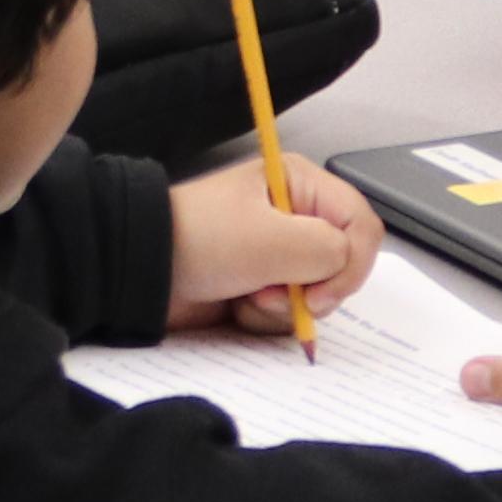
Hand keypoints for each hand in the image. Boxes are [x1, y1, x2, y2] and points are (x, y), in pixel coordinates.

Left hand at [169, 159, 383, 336]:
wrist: (140, 270)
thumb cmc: (204, 240)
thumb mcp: (273, 239)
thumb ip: (329, 251)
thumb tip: (342, 269)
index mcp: (301, 184)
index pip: (362, 226)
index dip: (351, 265)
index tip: (320, 295)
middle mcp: (294, 215)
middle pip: (342, 266)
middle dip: (311, 291)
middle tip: (271, 294)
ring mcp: (276, 254)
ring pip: (316, 296)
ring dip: (283, 307)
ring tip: (246, 296)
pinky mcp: (259, 284)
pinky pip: (287, 312)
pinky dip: (264, 317)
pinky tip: (235, 305)